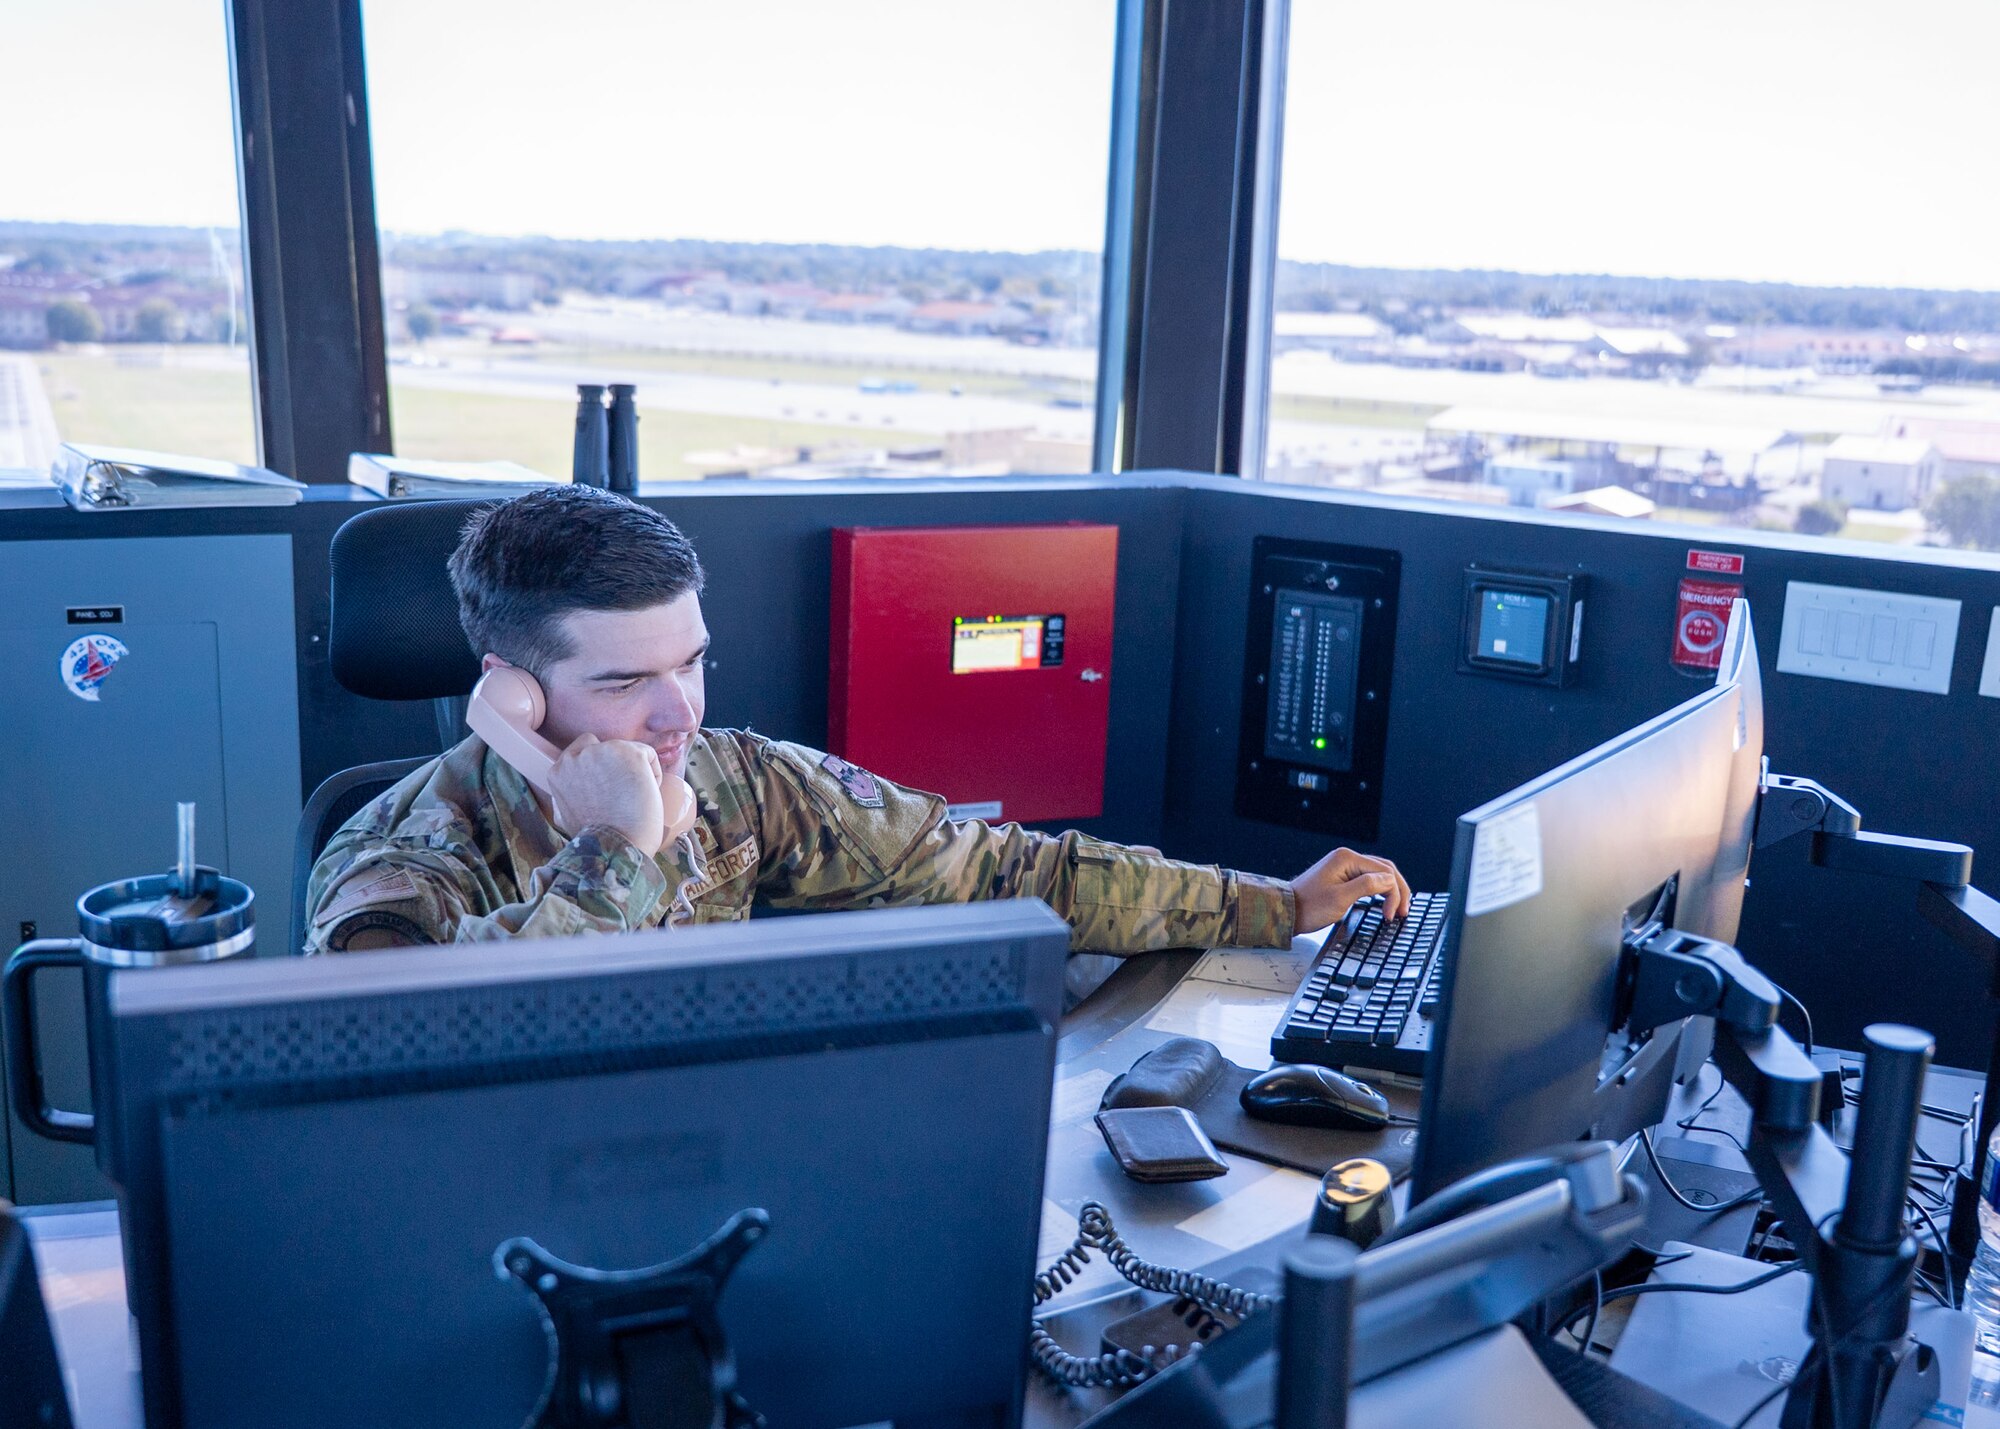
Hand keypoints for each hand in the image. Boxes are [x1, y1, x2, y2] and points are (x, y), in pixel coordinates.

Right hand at [547, 733, 665, 856]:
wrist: (615, 848)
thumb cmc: (596, 838)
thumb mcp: (565, 815)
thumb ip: (566, 795)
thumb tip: (571, 790)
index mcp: (558, 771)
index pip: (582, 749)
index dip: (600, 766)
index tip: (608, 787)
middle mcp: (576, 757)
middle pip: (606, 747)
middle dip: (616, 765)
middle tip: (623, 793)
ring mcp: (602, 752)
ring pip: (627, 750)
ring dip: (635, 770)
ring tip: (633, 799)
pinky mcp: (628, 753)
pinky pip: (648, 755)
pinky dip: (653, 773)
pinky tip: (646, 794)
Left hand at [1290, 847, 1411, 934]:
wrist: (1286, 912)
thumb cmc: (1308, 907)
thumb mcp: (1340, 898)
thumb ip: (1367, 886)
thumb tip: (1389, 881)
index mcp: (1347, 859)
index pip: (1384, 872)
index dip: (1394, 893)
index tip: (1393, 914)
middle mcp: (1346, 858)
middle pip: (1384, 870)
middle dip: (1397, 890)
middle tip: (1404, 911)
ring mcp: (1343, 867)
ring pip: (1377, 875)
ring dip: (1390, 890)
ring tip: (1398, 909)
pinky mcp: (1341, 877)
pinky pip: (1367, 880)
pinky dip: (1378, 891)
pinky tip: (1384, 902)